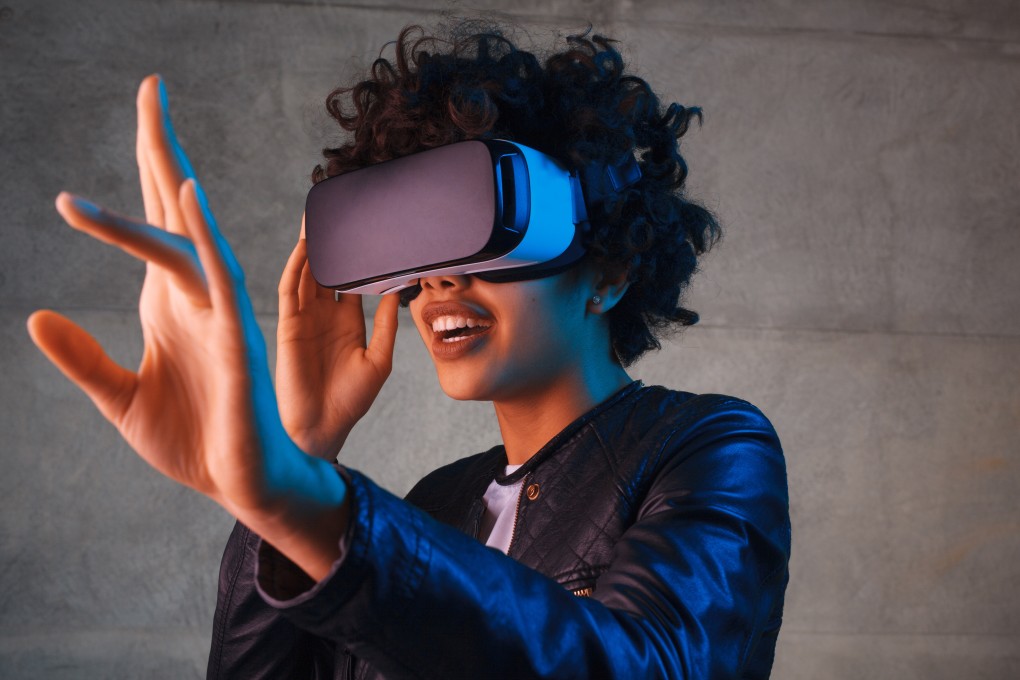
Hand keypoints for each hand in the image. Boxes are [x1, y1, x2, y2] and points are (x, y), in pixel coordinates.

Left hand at [27, 76, 346, 578]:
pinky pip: (220, 278)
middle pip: (175, 209)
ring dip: (171, 182)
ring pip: (192, 237)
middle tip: (152, 86)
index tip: (139, 120)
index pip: (151, 224)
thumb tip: (35, 316)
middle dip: (160, 146)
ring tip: (155, 129)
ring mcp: (219, 313)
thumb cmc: (192, 441)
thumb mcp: (118, 398)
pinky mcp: (235, 340)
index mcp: (170, 302)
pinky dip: (204, 236)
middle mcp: (197, 295)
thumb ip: (82, 357)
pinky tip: (187, 197)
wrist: (240, 483)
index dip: (143, 172)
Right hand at [275, 236, 398, 459]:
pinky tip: (304, 249)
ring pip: (306, 273)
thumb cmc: (350, 401)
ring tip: (317, 218)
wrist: (322, 428)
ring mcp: (304, 318)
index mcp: (348, 321)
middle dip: (330, 242)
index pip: (352, 279)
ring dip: (310, 247)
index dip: (358, 256)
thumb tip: (400, 293)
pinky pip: (290, 291)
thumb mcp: (379, 360)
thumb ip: (387, 326)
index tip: (370, 230)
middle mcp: (324, 315)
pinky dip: (296, 268)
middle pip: (326, 268)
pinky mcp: (288, 326)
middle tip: (337, 210)